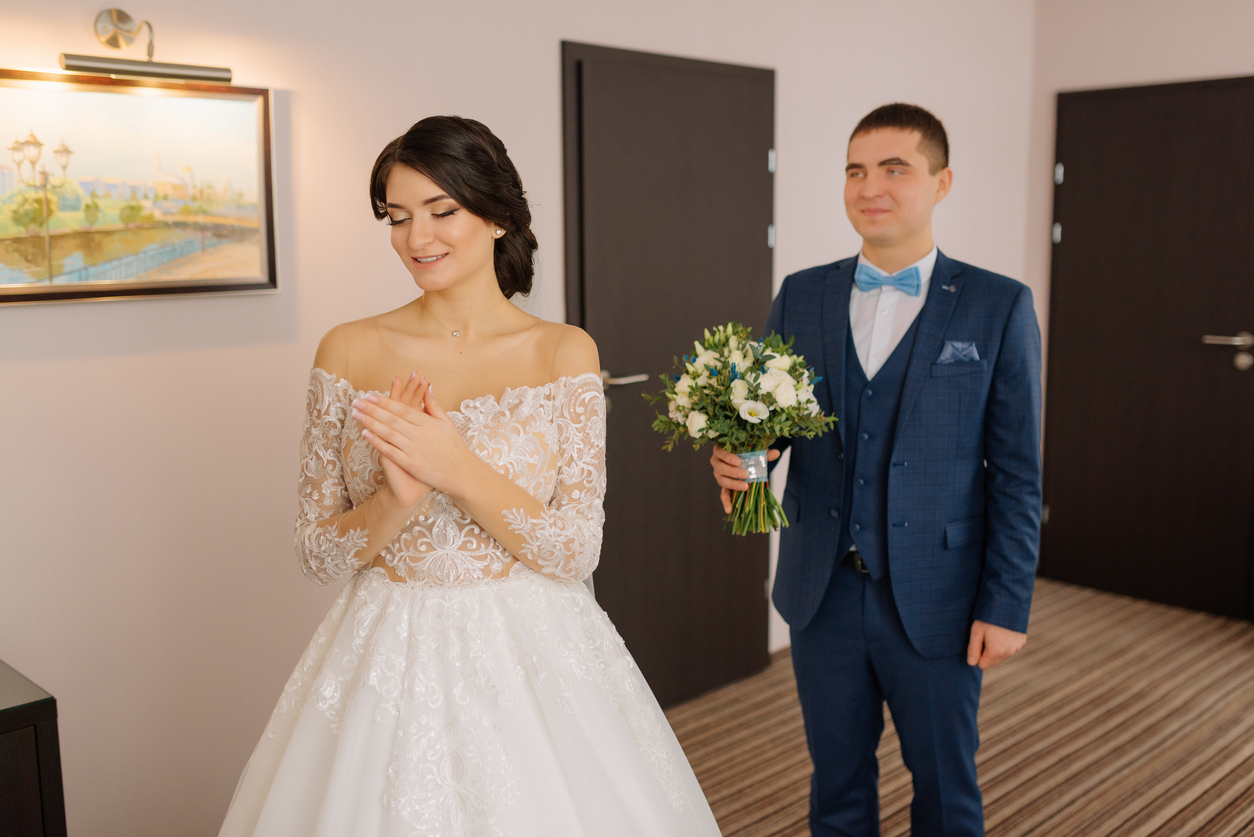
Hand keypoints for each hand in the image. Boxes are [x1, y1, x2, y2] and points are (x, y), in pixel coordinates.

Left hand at [352, 376, 470, 497]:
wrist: (460, 473)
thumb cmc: (454, 447)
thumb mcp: (447, 423)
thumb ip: (434, 406)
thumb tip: (427, 388)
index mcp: (428, 423)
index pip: (402, 409)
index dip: (385, 402)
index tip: (370, 396)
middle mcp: (420, 434)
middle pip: (392, 419)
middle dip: (372, 409)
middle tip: (357, 402)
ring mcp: (414, 449)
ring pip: (388, 433)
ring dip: (370, 423)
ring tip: (356, 415)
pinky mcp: (411, 464)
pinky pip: (391, 451)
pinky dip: (378, 442)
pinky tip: (365, 434)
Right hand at [710, 443, 780, 513]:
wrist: (746, 459)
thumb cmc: (747, 452)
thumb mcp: (755, 451)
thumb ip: (764, 452)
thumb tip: (776, 453)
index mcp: (721, 450)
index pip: (720, 452)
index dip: (728, 457)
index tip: (739, 461)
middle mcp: (716, 462)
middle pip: (720, 468)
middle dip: (733, 472)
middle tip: (746, 474)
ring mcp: (719, 475)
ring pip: (722, 480)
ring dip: (733, 484)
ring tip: (745, 487)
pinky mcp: (724, 486)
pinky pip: (723, 494)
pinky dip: (726, 502)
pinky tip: (729, 510)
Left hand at [966, 620, 1026, 670]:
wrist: (1008, 601)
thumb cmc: (989, 616)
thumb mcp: (976, 631)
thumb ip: (973, 649)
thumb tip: (972, 663)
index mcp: (997, 652)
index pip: (983, 665)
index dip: (978, 655)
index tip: (978, 642)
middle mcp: (1009, 652)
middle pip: (993, 663)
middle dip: (987, 653)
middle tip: (985, 636)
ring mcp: (1017, 647)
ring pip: (1002, 656)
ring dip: (996, 648)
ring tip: (994, 632)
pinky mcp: (1022, 641)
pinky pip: (1010, 648)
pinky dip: (1005, 643)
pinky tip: (1002, 630)